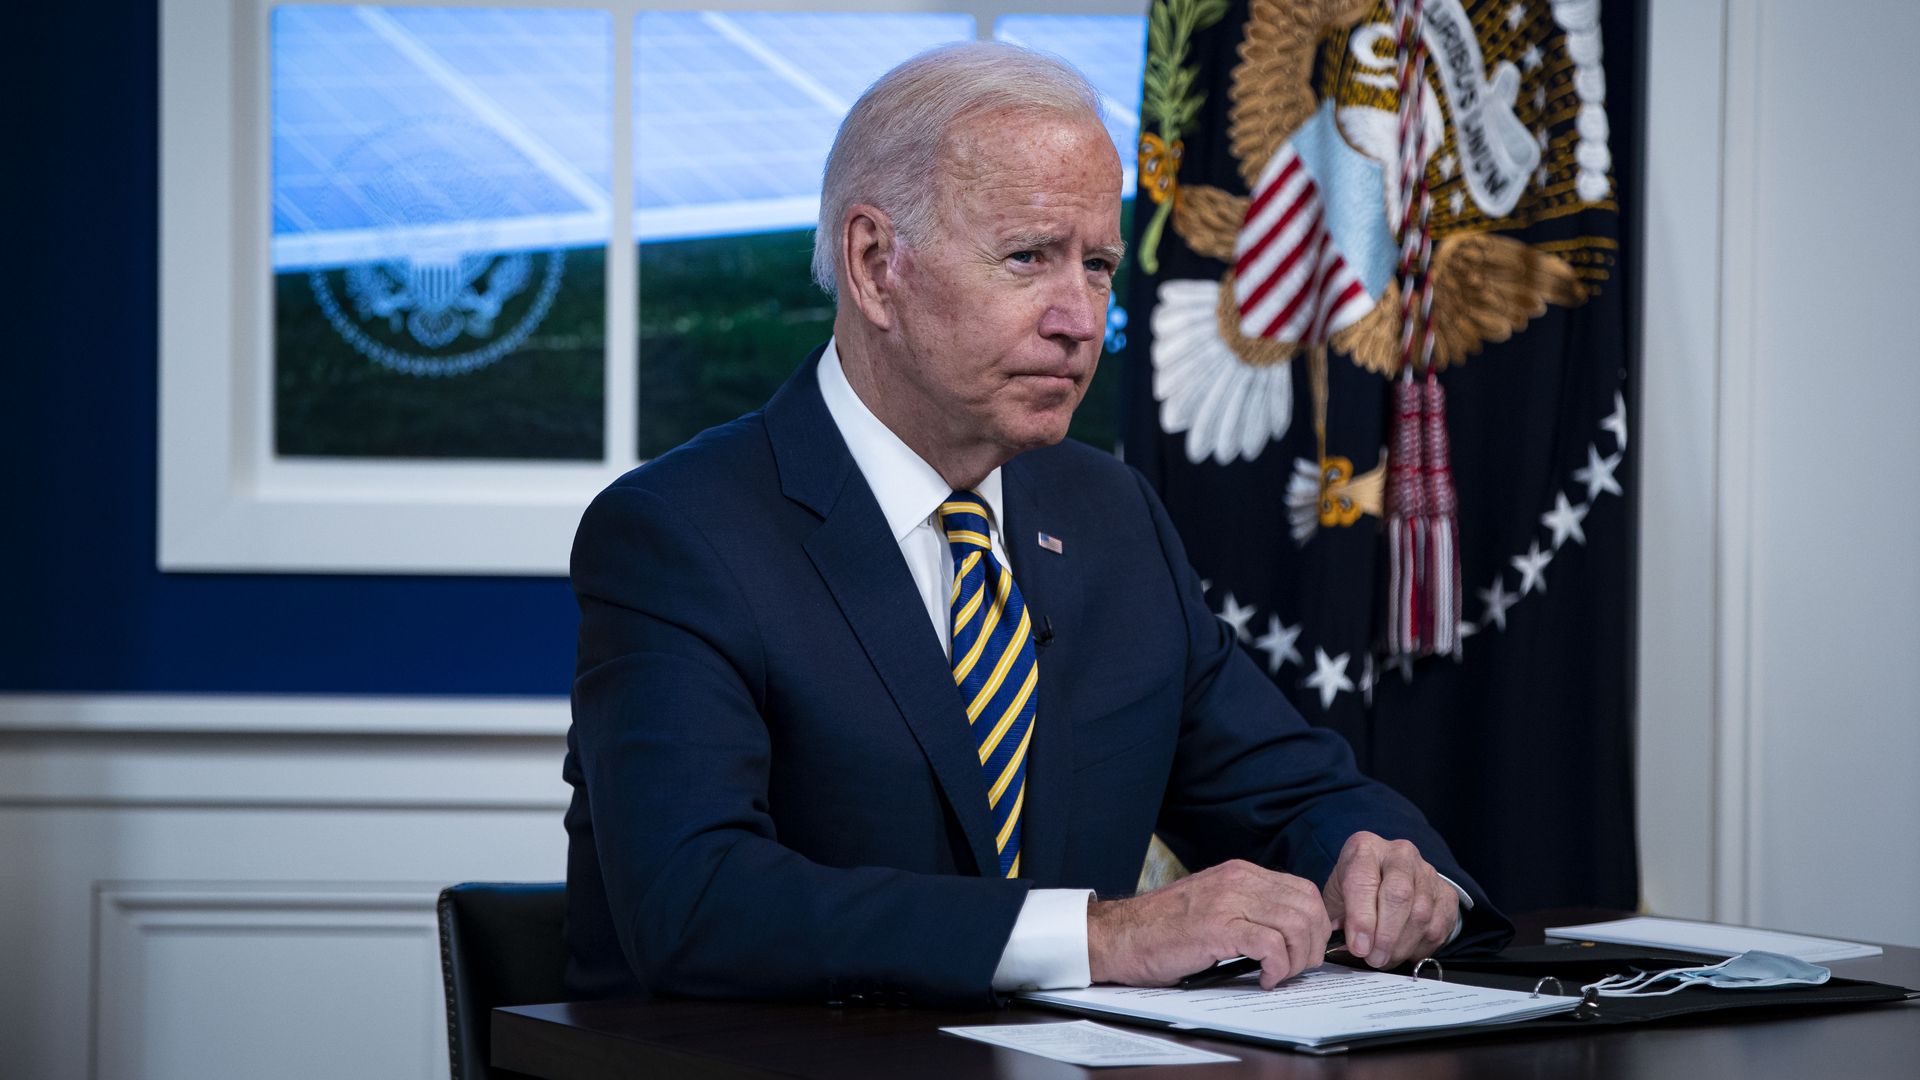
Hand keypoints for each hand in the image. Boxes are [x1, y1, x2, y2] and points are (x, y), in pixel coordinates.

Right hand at [1086, 859, 1331, 989]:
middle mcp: (1238, 880)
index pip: (1303, 891)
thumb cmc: (1161, 929)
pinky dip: (1277, 967)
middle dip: (1313, 945)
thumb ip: (1247, 908)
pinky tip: (1264, 978)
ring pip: (1296, 925)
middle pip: (1307, 907)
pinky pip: (1271, 945)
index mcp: (1240, 873)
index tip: (1307, 950)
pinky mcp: (1218, 927)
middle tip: (1297, 968)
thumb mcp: (1212, 905)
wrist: (1118, 936)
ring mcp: (1228, 901)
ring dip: (1297, 959)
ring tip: (1278, 975)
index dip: (1315, 924)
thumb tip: (1288, 933)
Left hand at [1320, 831, 1456, 969]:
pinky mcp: (1446, 893)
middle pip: (1399, 895)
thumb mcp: (1337, 893)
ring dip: (1401, 946)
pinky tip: (1403, 951)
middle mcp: (1400, 854)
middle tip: (1373, 959)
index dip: (1362, 918)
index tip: (1358, 947)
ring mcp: (1427, 872)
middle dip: (1385, 936)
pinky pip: (1438, 926)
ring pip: (1420, 914)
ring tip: (1384, 959)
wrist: (1387, 876)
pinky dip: (1419, 947)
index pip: (1364, 881)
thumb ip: (1335, 916)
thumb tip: (1342, 944)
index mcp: (1366, 848)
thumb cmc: (1357, 887)